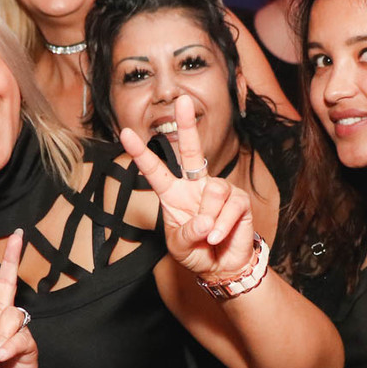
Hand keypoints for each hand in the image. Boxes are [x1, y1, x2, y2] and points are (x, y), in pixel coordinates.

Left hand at [119, 95, 255, 279]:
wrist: (222, 268)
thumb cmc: (196, 252)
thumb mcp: (180, 247)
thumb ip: (186, 234)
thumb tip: (205, 221)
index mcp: (173, 194)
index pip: (156, 170)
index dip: (141, 153)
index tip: (126, 133)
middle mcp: (196, 186)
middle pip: (191, 151)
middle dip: (187, 125)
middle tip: (182, 100)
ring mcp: (219, 191)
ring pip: (214, 190)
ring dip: (209, 217)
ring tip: (208, 236)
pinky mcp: (239, 201)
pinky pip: (231, 207)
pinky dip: (222, 226)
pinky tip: (218, 238)